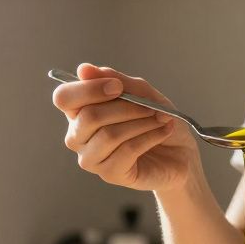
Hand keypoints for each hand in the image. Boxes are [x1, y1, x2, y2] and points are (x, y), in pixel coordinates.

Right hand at [52, 63, 199, 191]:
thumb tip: (83, 69)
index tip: (118, 87)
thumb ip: (114, 80)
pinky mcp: (110, 174)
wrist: (179, 152)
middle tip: (150, 107)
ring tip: (161, 119)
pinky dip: (150, 136)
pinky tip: (164, 131)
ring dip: (141, 122)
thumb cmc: (156, 120)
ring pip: (109, 135)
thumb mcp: (140, 93)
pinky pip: (127, 150)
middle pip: (89, 116)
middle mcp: (78, 137)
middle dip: (126, 107)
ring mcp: (92, 158)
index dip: (89, 89)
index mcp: (79, 112)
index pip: (64, 98)